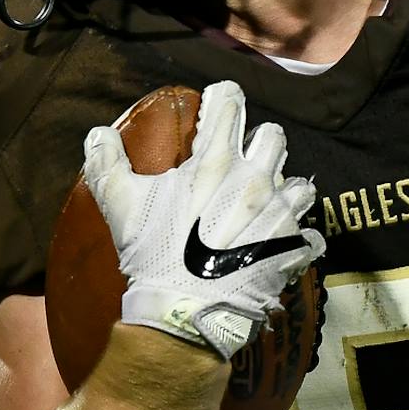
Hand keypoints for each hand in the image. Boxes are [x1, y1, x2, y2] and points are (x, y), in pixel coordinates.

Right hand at [84, 80, 323, 359]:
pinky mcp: (293, 246)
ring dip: (285, 190)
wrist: (183, 311)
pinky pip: (311, 235)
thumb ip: (108, 164)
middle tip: (245, 160)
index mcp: (215, 162)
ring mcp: (279, 212)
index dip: (223, 98)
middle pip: (274, 136)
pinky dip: (300, 239)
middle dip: (261, 143)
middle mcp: (254, 179)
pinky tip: (282, 244)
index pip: (230, 103)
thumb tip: (98, 133)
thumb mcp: (120, 205)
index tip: (219, 103)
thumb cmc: (152, 254)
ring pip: (300, 183)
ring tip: (267, 204)